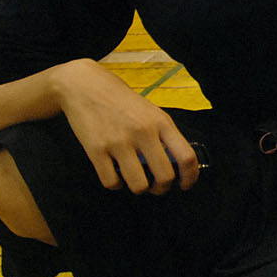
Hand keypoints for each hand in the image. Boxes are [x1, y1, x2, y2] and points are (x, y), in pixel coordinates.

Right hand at [54, 59, 197, 194]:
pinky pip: (111, 182)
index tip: (185, 185)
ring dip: (140, 189)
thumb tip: (176, 166)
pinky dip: (116, 185)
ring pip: (139, 185)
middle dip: (162, 188)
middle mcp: (143, 132)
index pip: (186, 156)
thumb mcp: (152, 113)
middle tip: (156, 187)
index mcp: (162, 123)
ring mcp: (119, 142)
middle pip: (164, 176)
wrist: (87, 88)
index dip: (190, 176)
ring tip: (136, 181)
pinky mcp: (96, 150)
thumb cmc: (124, 103)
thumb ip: (164, 136)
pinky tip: (116, 176)